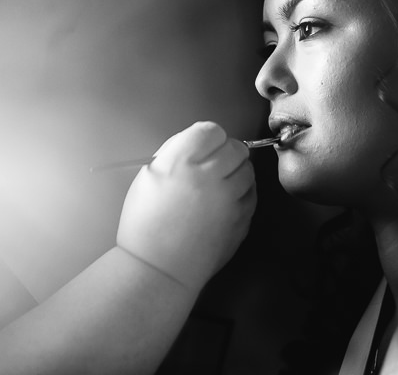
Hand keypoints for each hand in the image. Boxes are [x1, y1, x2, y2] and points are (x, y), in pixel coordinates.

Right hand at [116, 121, 256, 289]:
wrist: (157, 268)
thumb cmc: (145, 223)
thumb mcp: (149, 175)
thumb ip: (176, 151)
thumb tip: (200, 142)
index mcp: (181, 160)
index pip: (212, 130)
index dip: (207, 139)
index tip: (202, 149)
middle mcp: (209, 175)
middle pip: (236, 147)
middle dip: (225, 154)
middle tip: (211, 168)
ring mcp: (229, 198)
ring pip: (248, 170)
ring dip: (235, 174)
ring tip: (216, 189)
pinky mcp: (242, 219)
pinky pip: (251, 195)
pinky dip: (241, 196)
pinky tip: (222, 206)